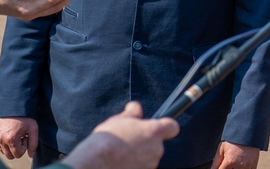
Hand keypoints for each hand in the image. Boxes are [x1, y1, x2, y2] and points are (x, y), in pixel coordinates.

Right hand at [0, 116, 37, 158]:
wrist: (14, 103)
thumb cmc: (25, 116)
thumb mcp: (33, 128)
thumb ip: (33, 143)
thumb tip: (31, 155)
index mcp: (10, 139)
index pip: (18, 154)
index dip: (24, 146)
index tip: (26, 137)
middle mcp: (1, 139)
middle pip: (9, 155)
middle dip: (17, 148)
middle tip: (21, 136)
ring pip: (3, 151)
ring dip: (10, 146)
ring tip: (16, 134)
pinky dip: (5, 141)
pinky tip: (11, 132)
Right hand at [63, 101, 179, 168]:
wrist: (96, 164)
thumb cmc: (107, 140)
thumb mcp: (118, 120)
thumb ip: (132, 113)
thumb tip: (135, 108)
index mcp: (154, 131)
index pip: (172, 127)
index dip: (166, 126)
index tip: (158, 126)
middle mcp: (157, 149)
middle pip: (157, 143)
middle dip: (146, 142)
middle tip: (129, 141)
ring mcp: (151, 164)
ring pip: (149, 157)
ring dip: (140, 155)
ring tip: (121, 153)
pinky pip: (142, 168)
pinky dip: (134, 166)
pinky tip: (121, 163)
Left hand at [212, 141, 260, 168]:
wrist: (248, 130)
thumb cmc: (234, 138)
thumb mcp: (222, 147)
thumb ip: (216, 161)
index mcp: (230, 162)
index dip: (219, 168)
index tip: (220, 166)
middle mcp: (239, 166)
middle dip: (227, 167)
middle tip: (227, 163)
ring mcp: (247, 166)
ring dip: (234, 168)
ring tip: (234, 162)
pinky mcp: (253, 165)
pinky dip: (243, 168)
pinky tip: (240, 164)